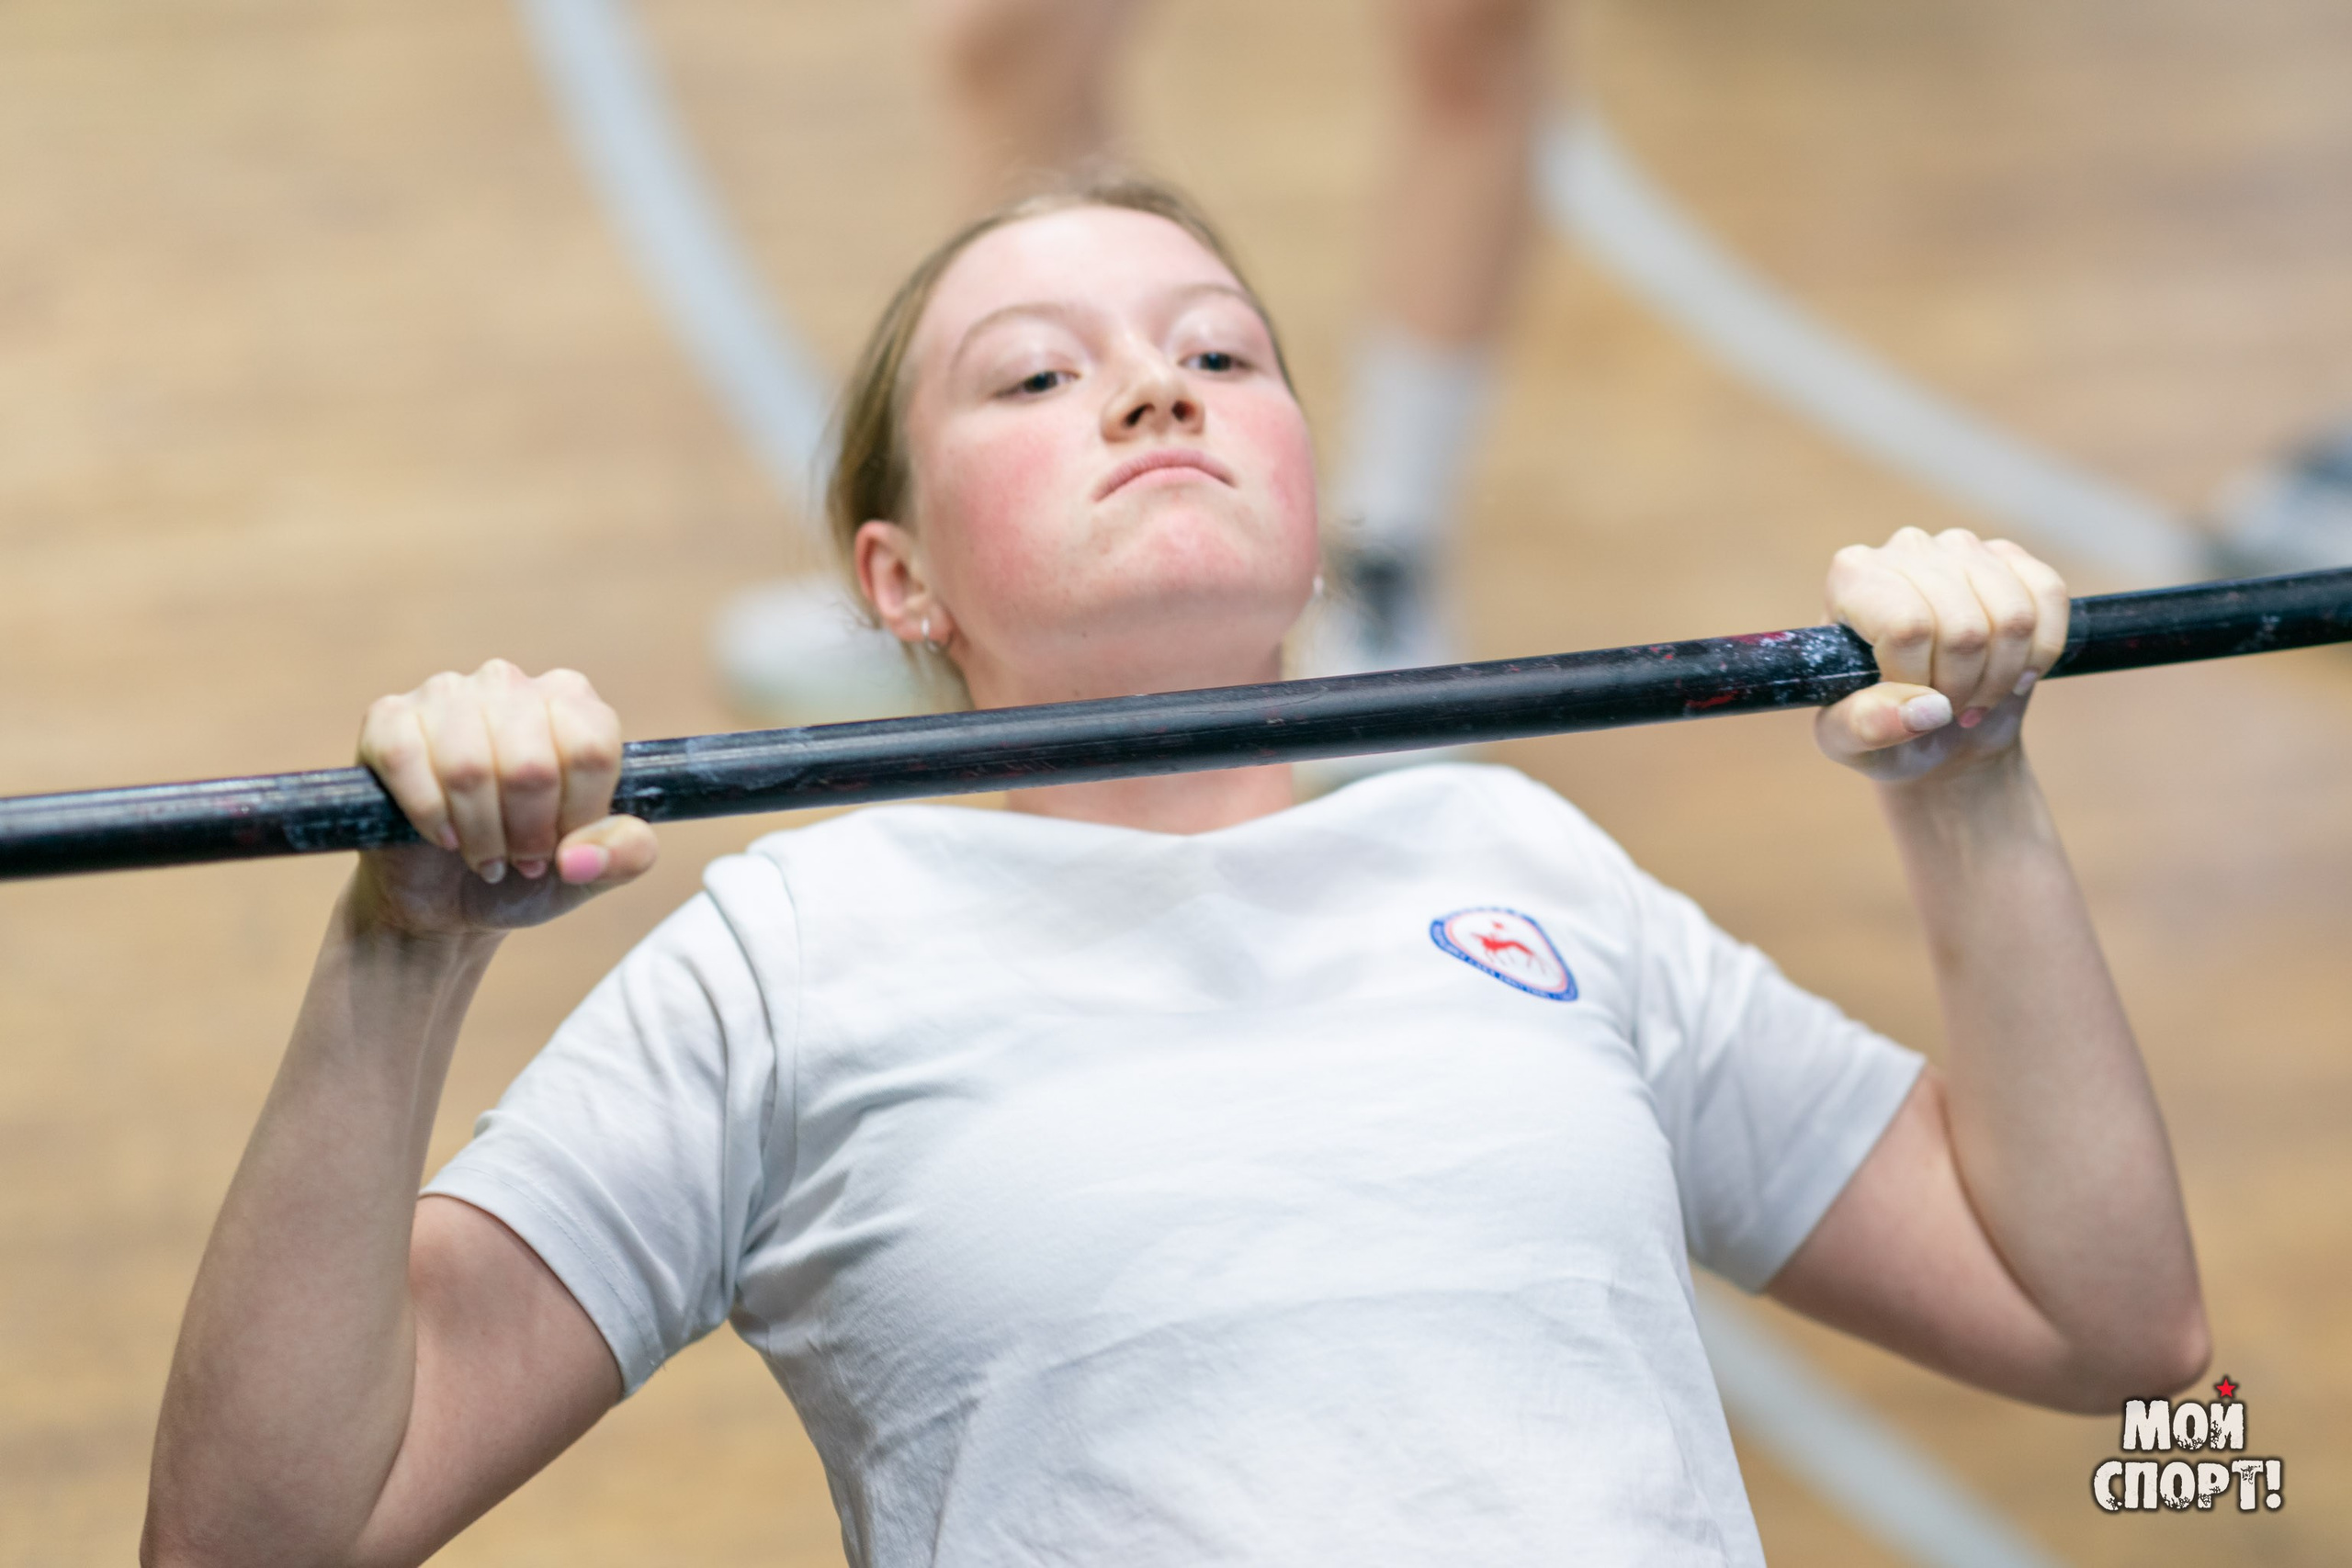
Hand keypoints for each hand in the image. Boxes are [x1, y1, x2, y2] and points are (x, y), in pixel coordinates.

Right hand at [350, 660, 656, 936]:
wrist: (449, 898)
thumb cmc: (528, 867)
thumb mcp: (594, 869)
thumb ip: (627, 855)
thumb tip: (579, 855)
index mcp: (573, 702)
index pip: (591, 749)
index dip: (579, 815)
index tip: (564, 844)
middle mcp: (510, 683)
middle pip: (532, 765)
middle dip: (527, 834)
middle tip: (521, 859)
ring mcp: (446, 693)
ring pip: (469, 769)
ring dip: (479, 834)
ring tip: (485, 855)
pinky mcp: (388, 717)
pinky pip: (407, 761)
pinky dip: (430, 817)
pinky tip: (443, 838)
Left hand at [1816, 528, 2069, 785]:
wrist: (1933, 728)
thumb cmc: (1879, 725)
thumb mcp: (1850, 740)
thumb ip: (1867, 726)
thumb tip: (1927, 710)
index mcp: (1851, 578)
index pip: (1907, 628)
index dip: (1921, 681)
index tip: (1912, 702)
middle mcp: (1905, 549)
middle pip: (1964, 629)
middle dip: (1963, 688)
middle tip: (1947, 707)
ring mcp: (1961, 547)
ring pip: (2014, 618)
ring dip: (2003, 675)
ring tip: (1974, 694)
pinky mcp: (2010, 557)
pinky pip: (2049, 596)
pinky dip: (2041, 650)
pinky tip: (2015, 672)